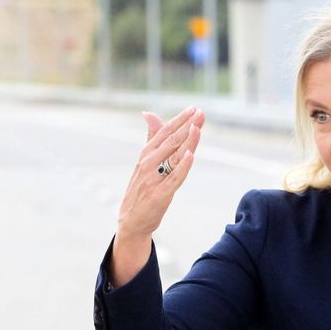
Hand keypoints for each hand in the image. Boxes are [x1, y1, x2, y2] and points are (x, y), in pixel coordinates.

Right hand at [110, 107, 203, 284]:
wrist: (131, 220)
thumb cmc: (141, 188)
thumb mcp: (144, 160)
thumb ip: (151, 137)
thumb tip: (149, 113)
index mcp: (146, 154)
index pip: (164, 132)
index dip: (180, 120)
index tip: (194, 108)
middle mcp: (148, 164)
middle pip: (170, 141)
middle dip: (186, 126)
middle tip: (199, 113)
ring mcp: (153, 179)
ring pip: (173, 157)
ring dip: (186, 141)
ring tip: (196, 128)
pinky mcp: (160, 194)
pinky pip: (174, 178)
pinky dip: (182, 167)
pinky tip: (191, 155)